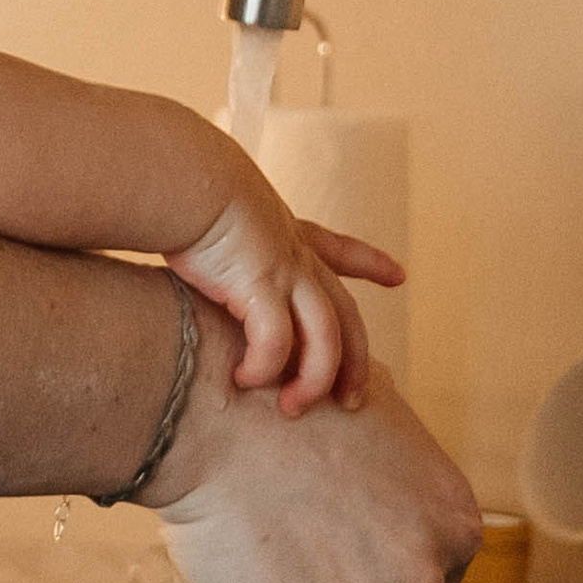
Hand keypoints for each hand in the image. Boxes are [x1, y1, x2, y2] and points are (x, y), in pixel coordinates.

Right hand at [141, 291, 478, 582]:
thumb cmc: (285, 399)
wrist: (212, 408)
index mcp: (455, 531)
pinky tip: (229, 570)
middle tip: (286, 539)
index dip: (370, 561)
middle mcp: (422, 579)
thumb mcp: (381, 420)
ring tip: (252, 540)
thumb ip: (406, 482)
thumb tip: (397, 507)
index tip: (332, 540)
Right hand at [164, 141, 400, 415]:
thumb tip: (192, 238)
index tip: (397, 275)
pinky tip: (244, 379)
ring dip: (315, 379)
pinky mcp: (260, 287)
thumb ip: (214, 230)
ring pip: (325, 339)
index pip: (336, 247)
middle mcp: (295, 256)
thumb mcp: (213, 205)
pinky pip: (275, 343)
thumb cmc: (185, 186)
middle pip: (344, 314)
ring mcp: (284, 272)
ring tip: (294, 408)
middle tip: (355, 398)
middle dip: (355, 360)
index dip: (368, 262)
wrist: (185, 174)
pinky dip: (264, 367)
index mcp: (287, 232)